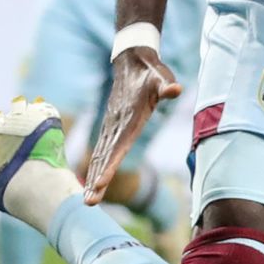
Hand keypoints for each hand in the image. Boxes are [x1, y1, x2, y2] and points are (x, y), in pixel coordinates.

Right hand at [82, 48, 179, 203]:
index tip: (101, 183)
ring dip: (94, 177)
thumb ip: (166, 86)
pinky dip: (95, 167)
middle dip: (97, 180)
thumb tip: (175, 89)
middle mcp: (116, 125)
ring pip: (100, 156)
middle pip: (105, 157)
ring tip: (88, 200)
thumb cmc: (151, 73)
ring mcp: (111, 127)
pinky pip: (101, 151)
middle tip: (89, 202)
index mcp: (129, 118)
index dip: (110, 166)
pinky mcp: (110, 127)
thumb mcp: (162, 78)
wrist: (132, 62)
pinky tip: (92, 182)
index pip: (118, 146)